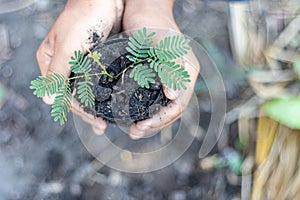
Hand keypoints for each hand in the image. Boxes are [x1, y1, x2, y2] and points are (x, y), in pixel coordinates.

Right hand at [36, 0, 123, 133]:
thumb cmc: (83, 18)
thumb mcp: (68, 48)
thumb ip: (57, 74)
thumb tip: (48, 101)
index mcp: (51, 62)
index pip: (62, 94)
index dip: (78, 111)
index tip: (94, 122)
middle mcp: (64, 65)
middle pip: (74, 95)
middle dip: (88, 112)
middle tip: (102, 126)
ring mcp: (81, 63)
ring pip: (87, 90)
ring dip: (96, 106)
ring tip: (107, 121)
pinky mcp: (96, 59)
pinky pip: (99, 81)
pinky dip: (104, 93)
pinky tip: (113, 102)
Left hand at [123, 0, 199, 138]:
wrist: (144, 8)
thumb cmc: (152, 22)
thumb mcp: (160, 43)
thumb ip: (169, 67)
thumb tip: (174, 95)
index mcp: (187, 72)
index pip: (179, 104)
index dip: (162, 119)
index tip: (141, 126)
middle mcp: (180, 77)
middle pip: (172, 109)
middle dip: (155, 124)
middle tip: (134, 132)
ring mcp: (169, 77)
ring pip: (163, 106)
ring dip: (150, 120)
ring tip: (133, 129)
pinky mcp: (157, 75)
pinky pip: (154, 97)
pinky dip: (145, 108)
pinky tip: (132, 113)